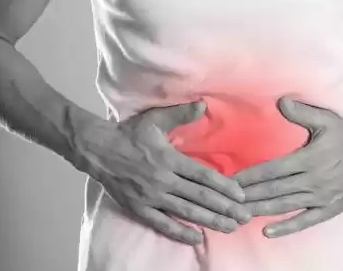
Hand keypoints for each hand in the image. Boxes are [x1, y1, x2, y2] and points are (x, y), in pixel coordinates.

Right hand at [75, 100, 251, 244]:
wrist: (97, 149)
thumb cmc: (129, 133)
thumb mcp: (155, 119)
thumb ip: (180, 114)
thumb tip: (203, 105)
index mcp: (169, 159)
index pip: (202, 175)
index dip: (224, 186)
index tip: (241, 195)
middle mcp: (162, 180)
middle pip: (199, 196)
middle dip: (224, 207)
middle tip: (244, 216)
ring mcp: (150, 196)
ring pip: (185, 212)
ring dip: (209, 221)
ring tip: (229, 227)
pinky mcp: (139, 208)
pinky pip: (162, 224)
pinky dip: (180, 232)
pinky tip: (197, 238)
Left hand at [230, 97, 342, 237]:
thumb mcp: (325, 120)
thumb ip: (301, 112)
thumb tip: (280, 100)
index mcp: (309, 158)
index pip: (271, 169)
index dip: (249, 176)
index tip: (230, 180)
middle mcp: (313, 180)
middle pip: (273, 190)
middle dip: (248, 196)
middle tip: (225, 200)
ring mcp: (321, 196)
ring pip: (284, 206)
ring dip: (260, 210)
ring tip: (238, 215)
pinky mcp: (329, 208)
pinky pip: (305, 220)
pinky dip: (286, 227)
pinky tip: (267, 231)